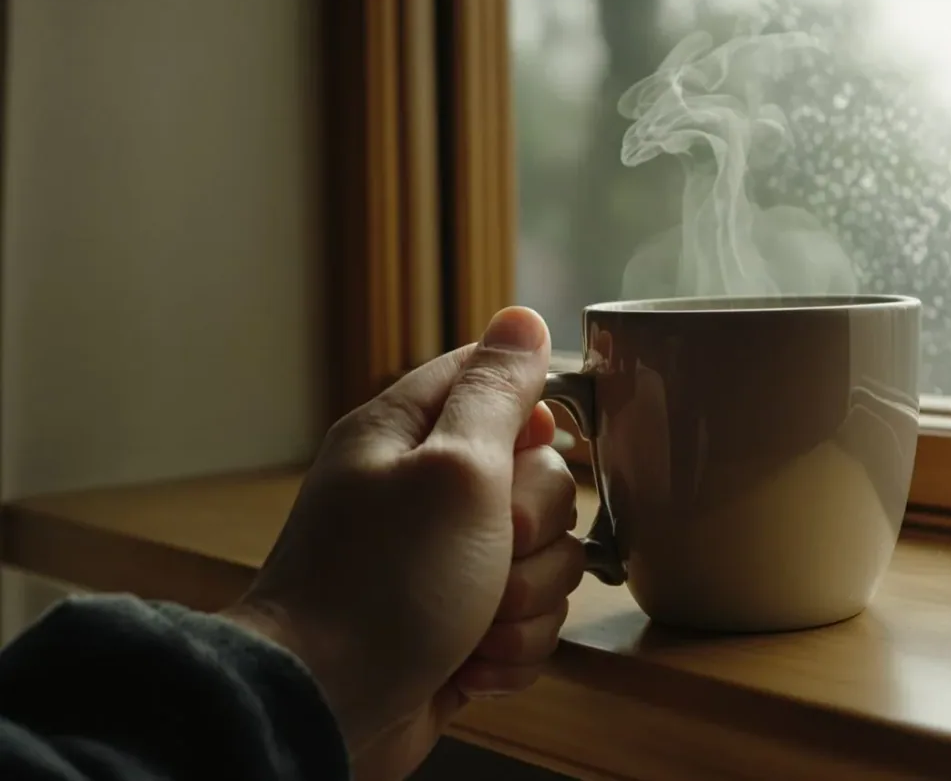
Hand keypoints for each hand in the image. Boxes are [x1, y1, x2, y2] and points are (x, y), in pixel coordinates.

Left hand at [223, 307, 584, 779]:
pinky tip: (472, 663)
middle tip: (492, 550)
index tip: (532, 452)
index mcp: (408, 435)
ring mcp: (445, 565)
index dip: (534, 417)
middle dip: (534, 530)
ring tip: (475, 621)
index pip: (494, 381)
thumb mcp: (452, 471)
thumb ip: (496, 393)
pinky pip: (530, 622)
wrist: (324, 711)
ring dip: (527, 600)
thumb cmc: (382, 587)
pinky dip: (512, 649)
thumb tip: (523, 318)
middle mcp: (426, 494)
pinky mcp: (462, 627)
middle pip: (541, 479)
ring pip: (546, 560)